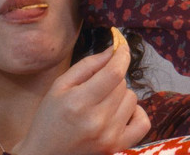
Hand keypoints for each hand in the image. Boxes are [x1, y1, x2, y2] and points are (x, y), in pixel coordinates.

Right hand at [13, 44, 149, 154]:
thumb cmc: (50, 117)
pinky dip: (135, 111)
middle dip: (112, 76)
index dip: (122, 55)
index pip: (113, 73)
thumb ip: (87, 65)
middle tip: (96, 83)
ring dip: (120, 94)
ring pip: (132, 98)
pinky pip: (143, 122)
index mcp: (79, 102)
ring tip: (103, 100)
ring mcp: (110, 137)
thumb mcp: (60, 85)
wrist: (46, 154)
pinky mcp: (118, 147)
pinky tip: (120, 111)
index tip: (122, 45)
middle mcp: (98, 121)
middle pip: (122, 84)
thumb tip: (112, 50)